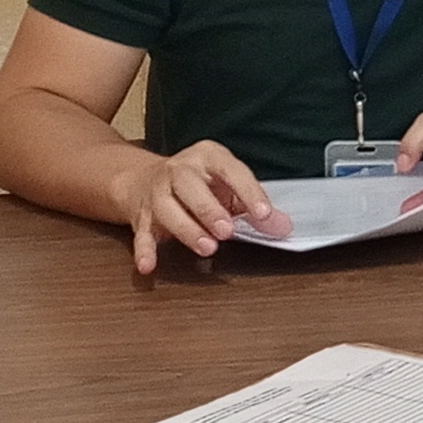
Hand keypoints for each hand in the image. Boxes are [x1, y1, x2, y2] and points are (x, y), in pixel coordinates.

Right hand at [118, 141, 283, 272]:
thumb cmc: (196, 184)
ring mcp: (157, 193)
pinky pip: (141, 234)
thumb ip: (253, 206)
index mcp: (207, 157)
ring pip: (166, 208)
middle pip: (189, 186)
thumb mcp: (228, 187)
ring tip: (207, 247)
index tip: (264, 213)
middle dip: (209, 209)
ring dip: (187, 229)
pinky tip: (149, 265)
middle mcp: (179, 171)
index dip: (248, 191)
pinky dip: (145, 250)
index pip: (230, 170)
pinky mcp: (141, 217)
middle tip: (227, 231)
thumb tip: (281, 227)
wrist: (143, 179)